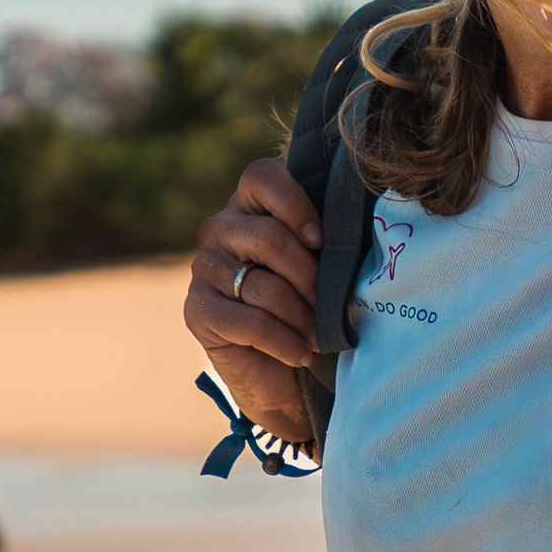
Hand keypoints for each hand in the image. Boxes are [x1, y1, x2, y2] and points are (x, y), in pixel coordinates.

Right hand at [184, 159, 324, 442]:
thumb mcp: (320, 268)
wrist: (281, 375)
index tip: (321, 241)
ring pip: (266, 287)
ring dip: (303, 318)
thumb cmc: (309, 311)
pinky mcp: (197, 310)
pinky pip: (252, 323)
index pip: (261, 176)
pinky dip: (286, 343)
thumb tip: (354, 230)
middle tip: (331, 308)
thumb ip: (325, 242)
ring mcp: (203, 269)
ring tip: (319, 336)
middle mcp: (218, 229)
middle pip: (270, 237)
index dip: (295, 205)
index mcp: (249, 207)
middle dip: (310, 279)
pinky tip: (301, 354)